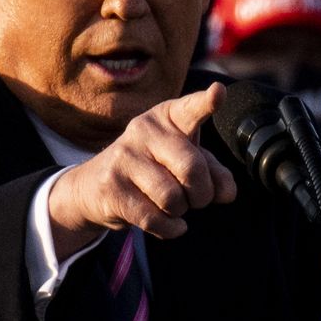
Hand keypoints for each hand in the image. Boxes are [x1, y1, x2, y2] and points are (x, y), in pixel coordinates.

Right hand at [48, 83, 239, 253]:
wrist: (94, 186)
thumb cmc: (152, 169)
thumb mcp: (185, 162)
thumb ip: (213, 173)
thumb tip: (226, 192)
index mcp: (167, 117)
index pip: (191, 109)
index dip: (207, 102)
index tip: (219, 92)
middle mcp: (144, 130)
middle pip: (191, 168)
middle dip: (202, 194)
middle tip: (198, 199)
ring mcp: (125, 157)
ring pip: (172, 197)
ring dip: (181, 211)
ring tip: (174, 206)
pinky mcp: (112, 186)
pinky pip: (154, 218)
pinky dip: (170, 228)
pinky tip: (170, 224)